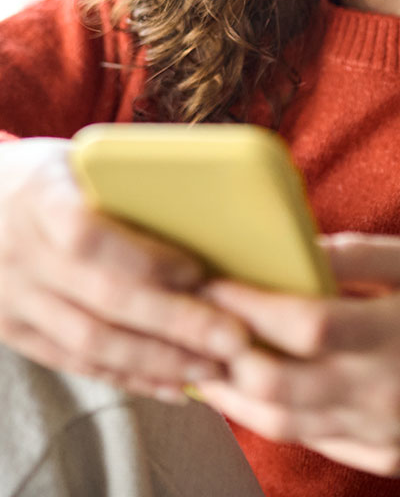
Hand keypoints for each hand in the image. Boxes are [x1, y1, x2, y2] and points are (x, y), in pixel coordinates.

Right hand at [0, 138, 249, 399]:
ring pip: (91, 342)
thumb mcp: (76, 158)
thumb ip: (127, 180)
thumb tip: (209, 204)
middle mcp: (20, 254)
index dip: (143, 258)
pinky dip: (128, 377)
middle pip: (102, 300)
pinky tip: (174, 384)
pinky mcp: (13, 331)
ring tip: (214, 367)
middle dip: (175, 324)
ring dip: (158, 361)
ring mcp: (12, 299)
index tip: (197, 270)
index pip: (88, 236)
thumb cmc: (48, 173)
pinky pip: (75, 362)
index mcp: (40, 197)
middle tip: (233, 338)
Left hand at [197, 233, 399, 476]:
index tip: (213, 281)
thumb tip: (291, 251)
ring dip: (232, 392)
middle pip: (283, 384)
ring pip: (284, 423)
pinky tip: (249, 387)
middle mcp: (391, 391)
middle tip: (193, 321)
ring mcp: (385, 434)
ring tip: (202, 358)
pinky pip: (310, 441)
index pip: (310, 325)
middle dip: (226, 352)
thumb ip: (358, 255)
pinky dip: (270, 414)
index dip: (252, 305)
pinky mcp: (382, 458)